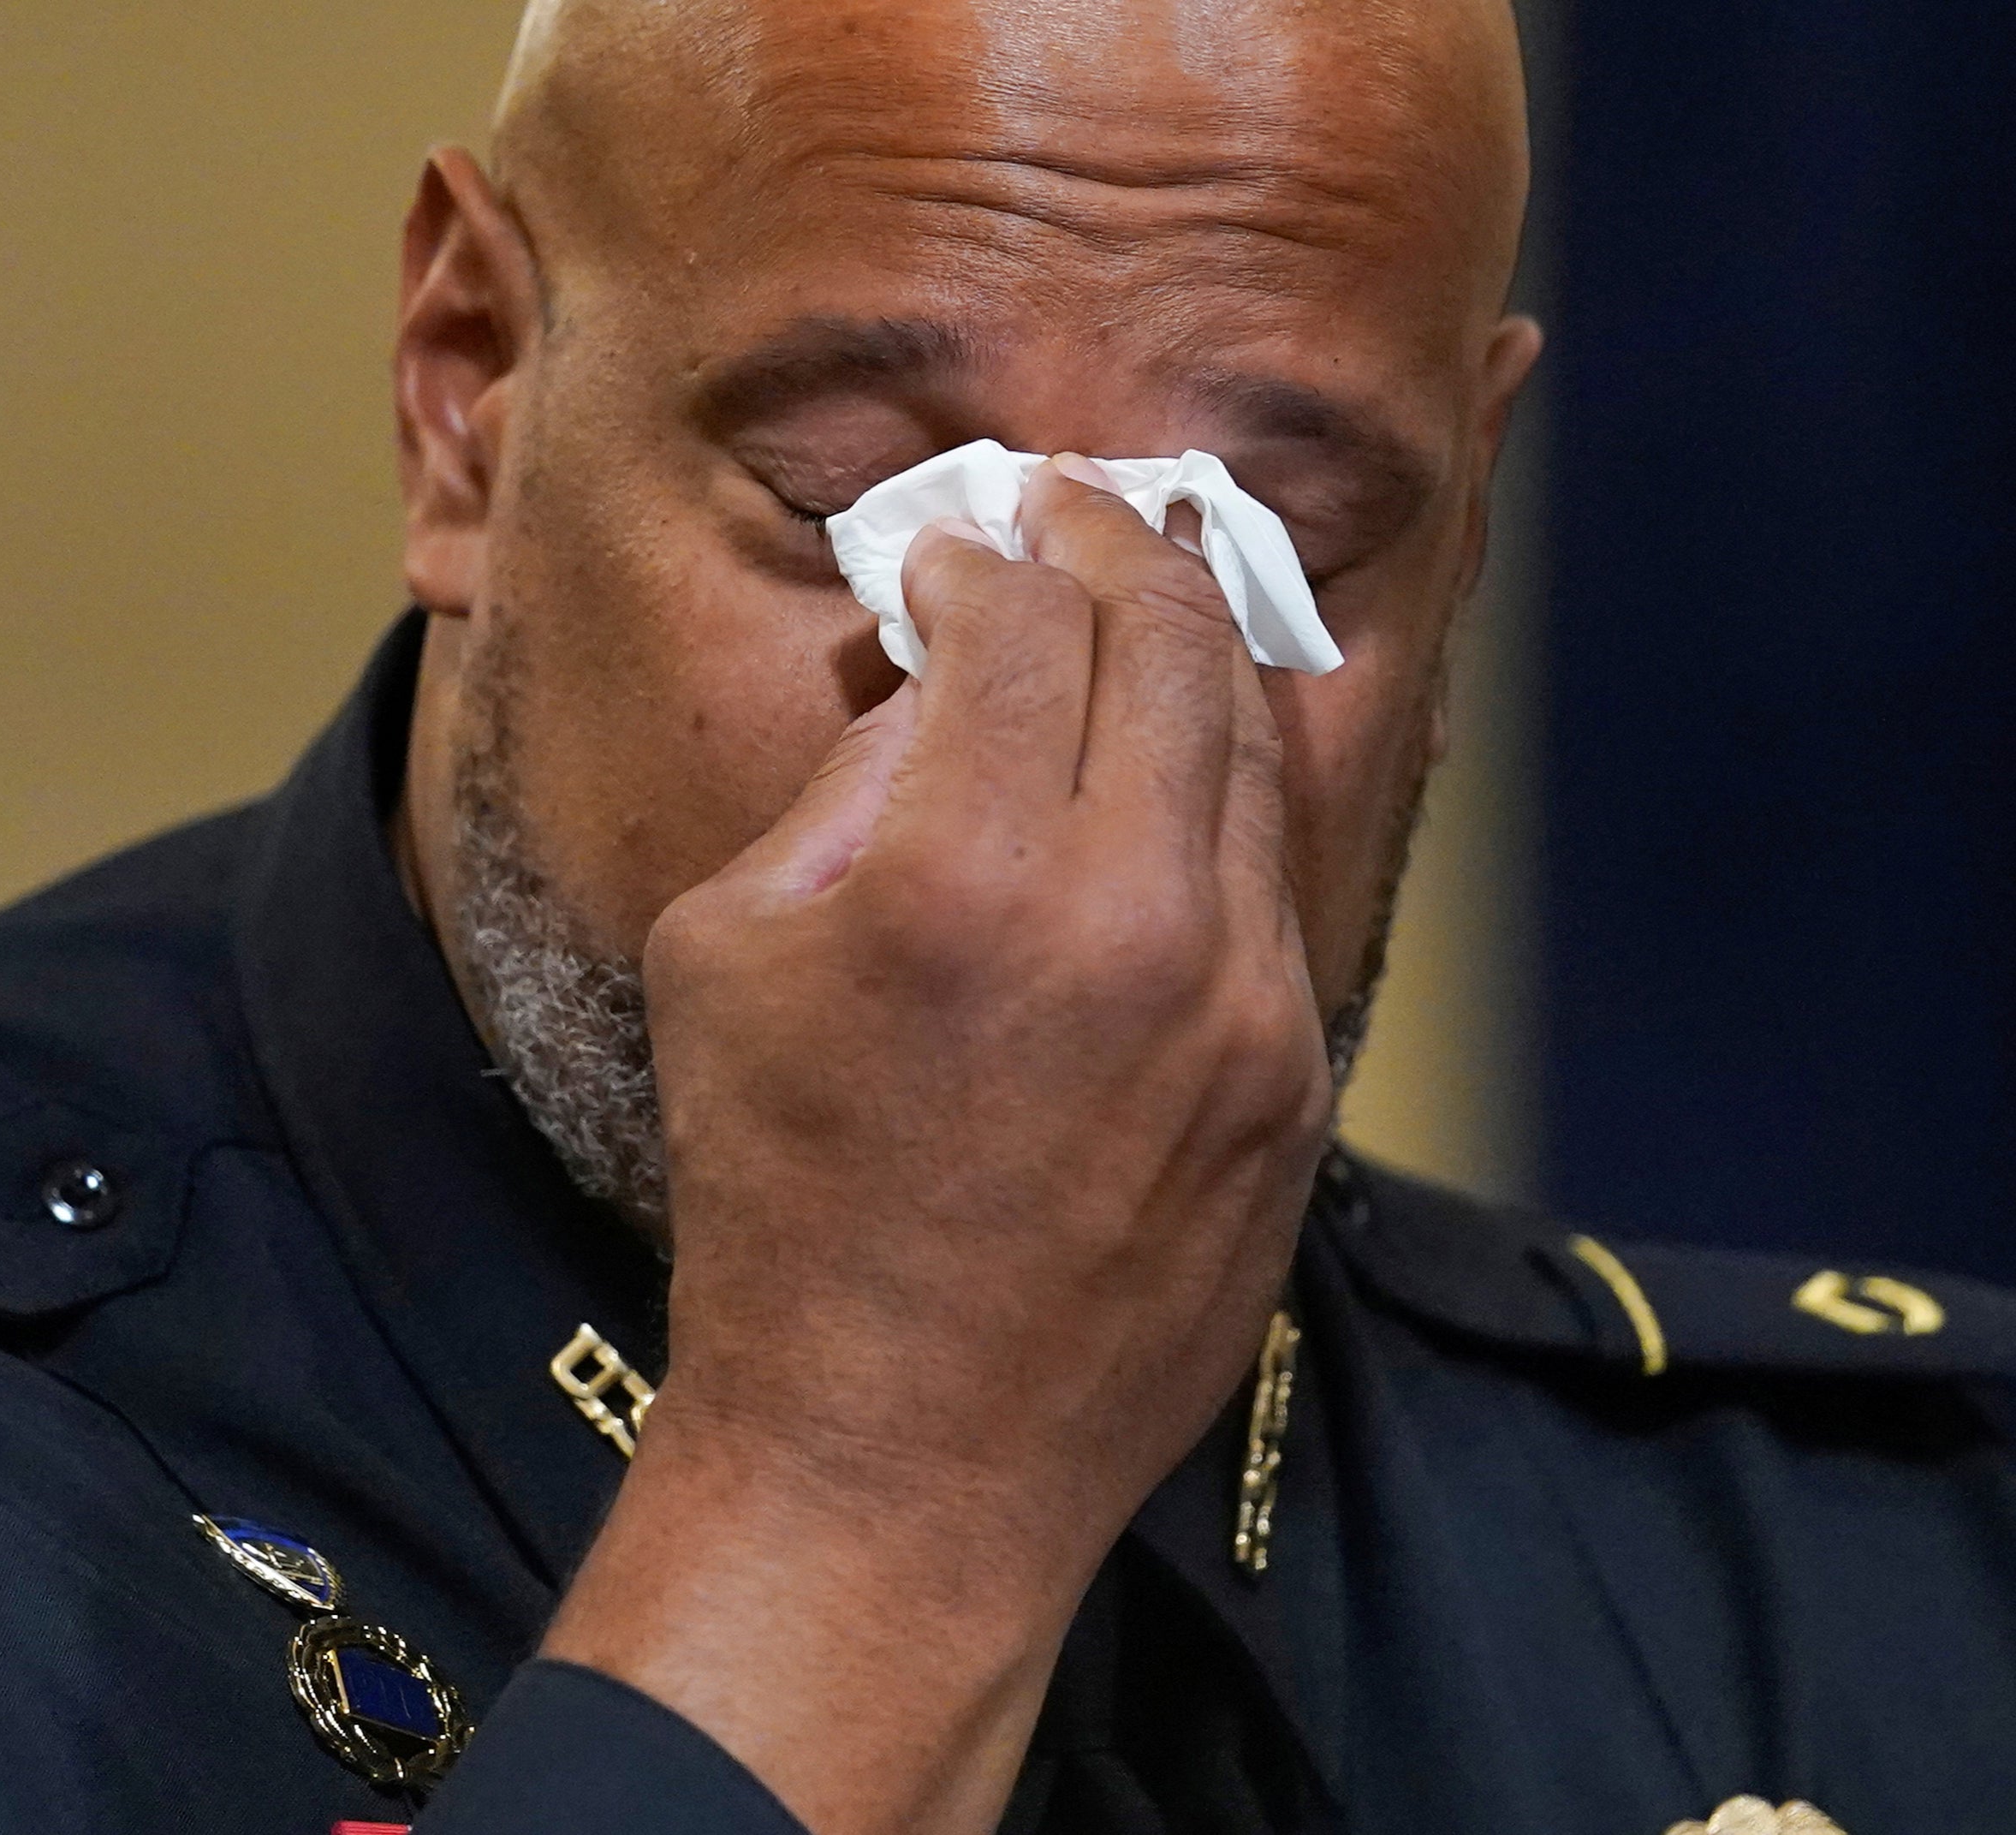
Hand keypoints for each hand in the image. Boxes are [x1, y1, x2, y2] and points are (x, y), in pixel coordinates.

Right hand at [541, 457, 1332, 1834]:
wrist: (897, 1456)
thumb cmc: (777, 1208)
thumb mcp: (728, 958)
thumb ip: (847, 788)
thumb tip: (944, 680)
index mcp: (962, 876)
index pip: (1021, 615)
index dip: (983, 549)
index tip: (953, 552)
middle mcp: (1132, 920)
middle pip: (1172, 640)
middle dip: (1114, 546)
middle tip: (1073, 514)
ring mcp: (1243, 1007)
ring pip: (1253, 750)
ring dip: (1189, 657)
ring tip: (1141, 610)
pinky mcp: (1295, 1083)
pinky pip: (1276, 884)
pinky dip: (1222, 799)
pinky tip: (1173, 782)